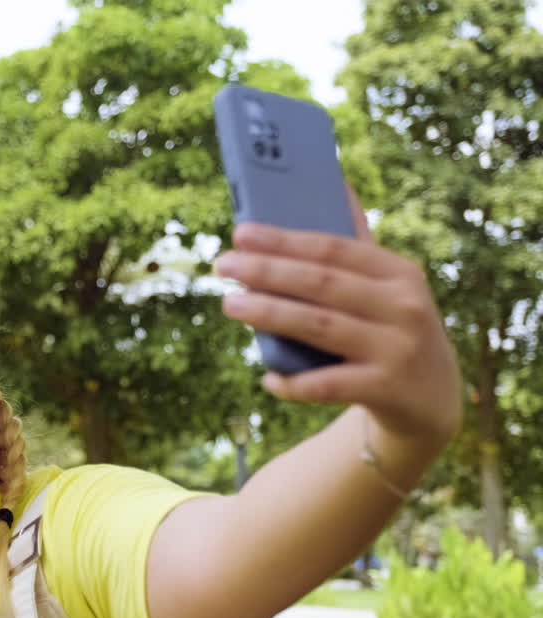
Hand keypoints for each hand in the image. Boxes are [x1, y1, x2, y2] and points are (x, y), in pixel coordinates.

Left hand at [214, 188, 461, 449]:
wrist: (433, 397)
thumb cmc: (393, 328)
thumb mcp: (388, 286)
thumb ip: (357, 244)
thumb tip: (336, 182)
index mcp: (398, 272)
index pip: (334, 248)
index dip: (284, 240)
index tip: (240, 233)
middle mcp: (403, 306)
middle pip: (321, 283)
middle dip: (266, 271)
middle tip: (222, 264)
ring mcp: (396, 349)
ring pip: (319, 326)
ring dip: (269, 314)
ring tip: (230, 304)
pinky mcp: (385, 389)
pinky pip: (326, 384)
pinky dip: (293, 382)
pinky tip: (268, 378)